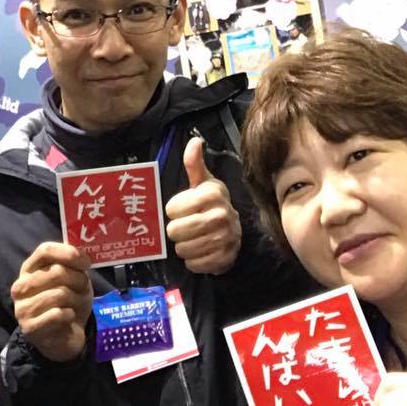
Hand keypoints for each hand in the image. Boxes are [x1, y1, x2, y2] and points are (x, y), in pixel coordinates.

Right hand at [11, 242, 92, 361]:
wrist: (65, 336)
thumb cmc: (68, 302)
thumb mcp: (74, 278)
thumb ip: (73, 263)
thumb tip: (80, 252)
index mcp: (29, 269)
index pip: (45, 250)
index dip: (68, 253)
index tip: (86, 263)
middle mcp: (21, 286)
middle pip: (56, 271)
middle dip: (78, 279)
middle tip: (84, 288)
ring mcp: (22, 308)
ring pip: (59, 293)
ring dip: (76, 299)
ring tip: (75, 305)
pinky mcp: (29, 328)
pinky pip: (57, 314)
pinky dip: (69, 315)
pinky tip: (68, 317)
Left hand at [165, 137, 241, 274]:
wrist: (234, 230)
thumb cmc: (210, 203)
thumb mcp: (203, 182)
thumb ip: (194, 163)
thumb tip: (195, 141)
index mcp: (213, 194)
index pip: (172, 209)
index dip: (173, 211)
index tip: (182, 210)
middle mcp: (222, 215)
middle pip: (175, 231)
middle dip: (175, 231)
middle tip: (184, 227)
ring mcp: (225, 238)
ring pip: (183, 249)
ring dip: (183, 246)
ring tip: (191, 239)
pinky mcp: (224, 259)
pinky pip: (194, 264)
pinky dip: (193, 261)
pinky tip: (199, 252)